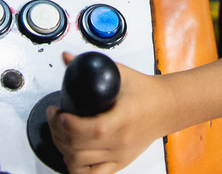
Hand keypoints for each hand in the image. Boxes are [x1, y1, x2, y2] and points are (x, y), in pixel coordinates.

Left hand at [46, 54, 171, 173]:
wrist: (167, 108)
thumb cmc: (146, 93)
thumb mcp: (119, 74)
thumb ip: (91, 64)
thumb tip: (67, 58)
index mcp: (122, 119)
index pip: (91, 129)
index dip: (68, 124)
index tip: (58, 111)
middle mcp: (119, 142)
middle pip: (78, 148)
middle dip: (58, 132)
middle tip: (54, 118)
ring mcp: (118, 156)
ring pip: (80, 163)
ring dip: (63, 149)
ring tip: (60, 134)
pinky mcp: (119, 163)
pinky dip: (76, 168)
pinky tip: (71, 154)